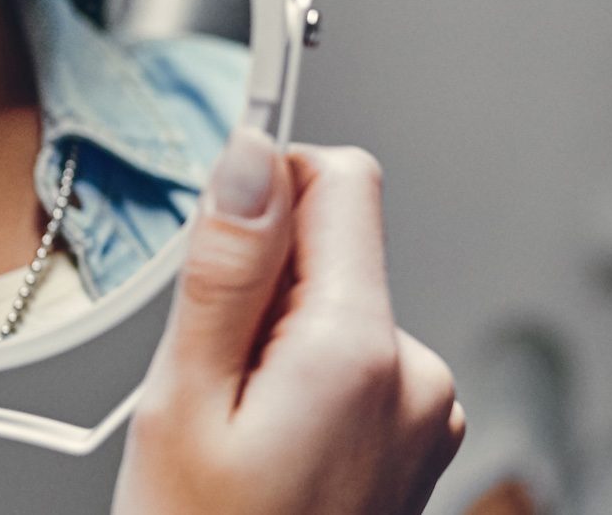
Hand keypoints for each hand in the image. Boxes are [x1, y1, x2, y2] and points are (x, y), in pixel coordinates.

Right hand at [114, 135, 462, 514]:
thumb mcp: (184, 404)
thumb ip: (226, 272)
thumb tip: (252, 157)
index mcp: (362, 352)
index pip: (342, 182)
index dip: (267, 187)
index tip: (216, 233)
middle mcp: (418, 376)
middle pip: (336, 250)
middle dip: (263, 288)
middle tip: (210, 382)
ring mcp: (427, 416)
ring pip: (340, 311)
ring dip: (281, 345)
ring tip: (238, 434)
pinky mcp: (417, 444)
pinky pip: (357, 367)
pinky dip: (308, 387)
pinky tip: (270, 454)